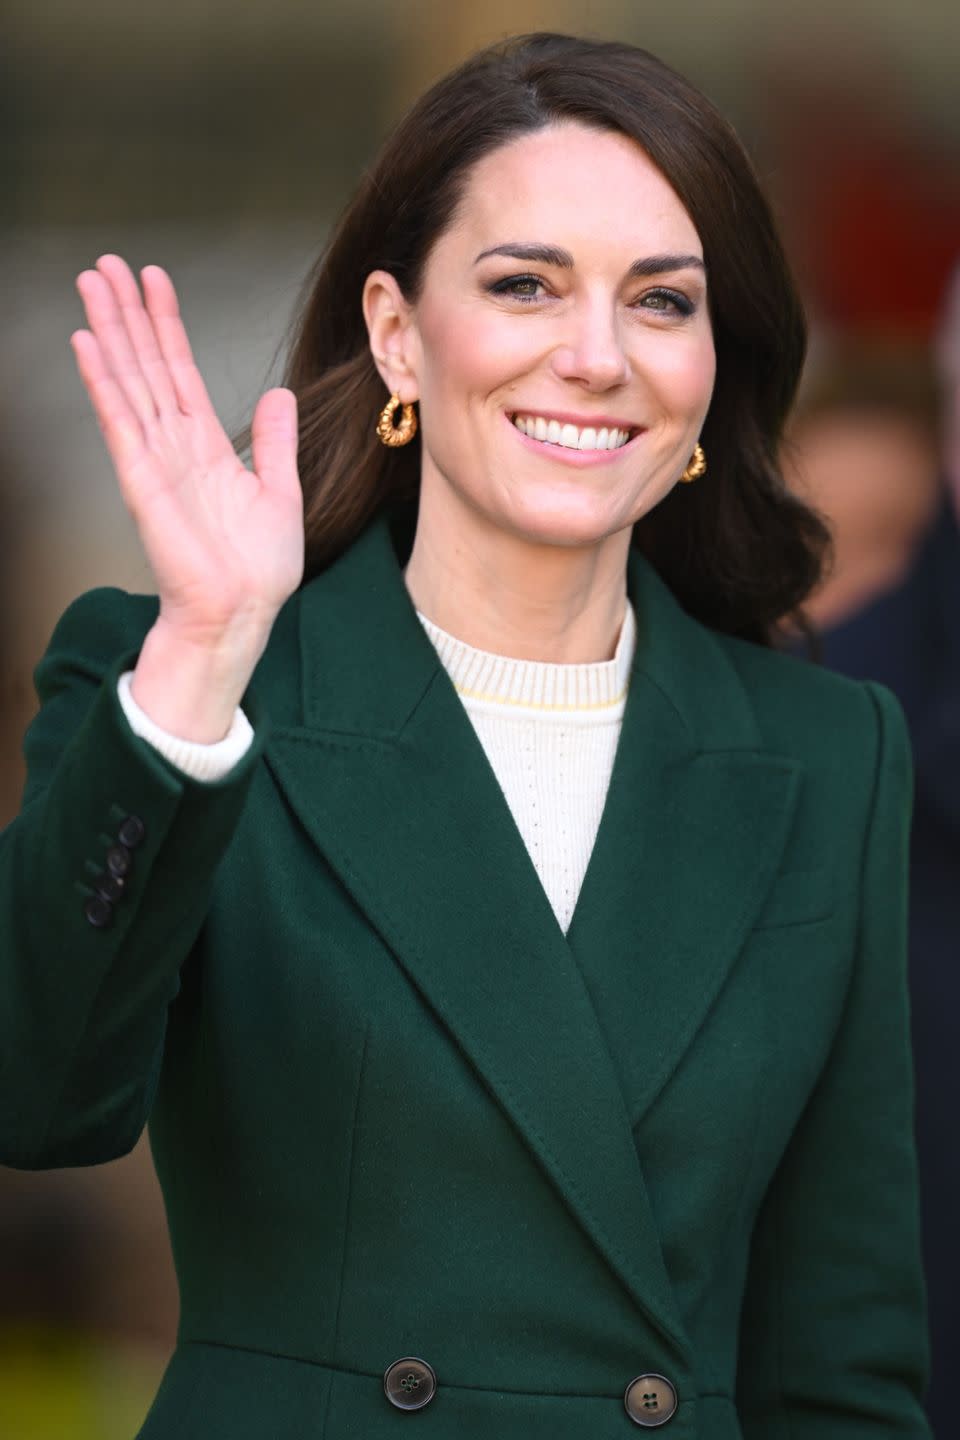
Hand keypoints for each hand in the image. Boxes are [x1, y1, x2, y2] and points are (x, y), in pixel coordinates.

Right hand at [70, 255, 303, 653]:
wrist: (241, 615)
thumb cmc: (257, 571)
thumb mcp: (281, 493)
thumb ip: (274, 444)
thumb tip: (279, 396)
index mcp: (206, 448)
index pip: (181, 372)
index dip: (167, 325)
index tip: (154, 281)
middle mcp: (175, 447)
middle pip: (145, 365)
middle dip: (127, 313)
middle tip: (106, 264)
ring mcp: (155, 461)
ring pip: (128, 381)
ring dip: (109, 331)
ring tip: (91, 283)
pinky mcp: (142, 482)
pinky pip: (120, 422)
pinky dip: (104, 382)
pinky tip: (88, 345)